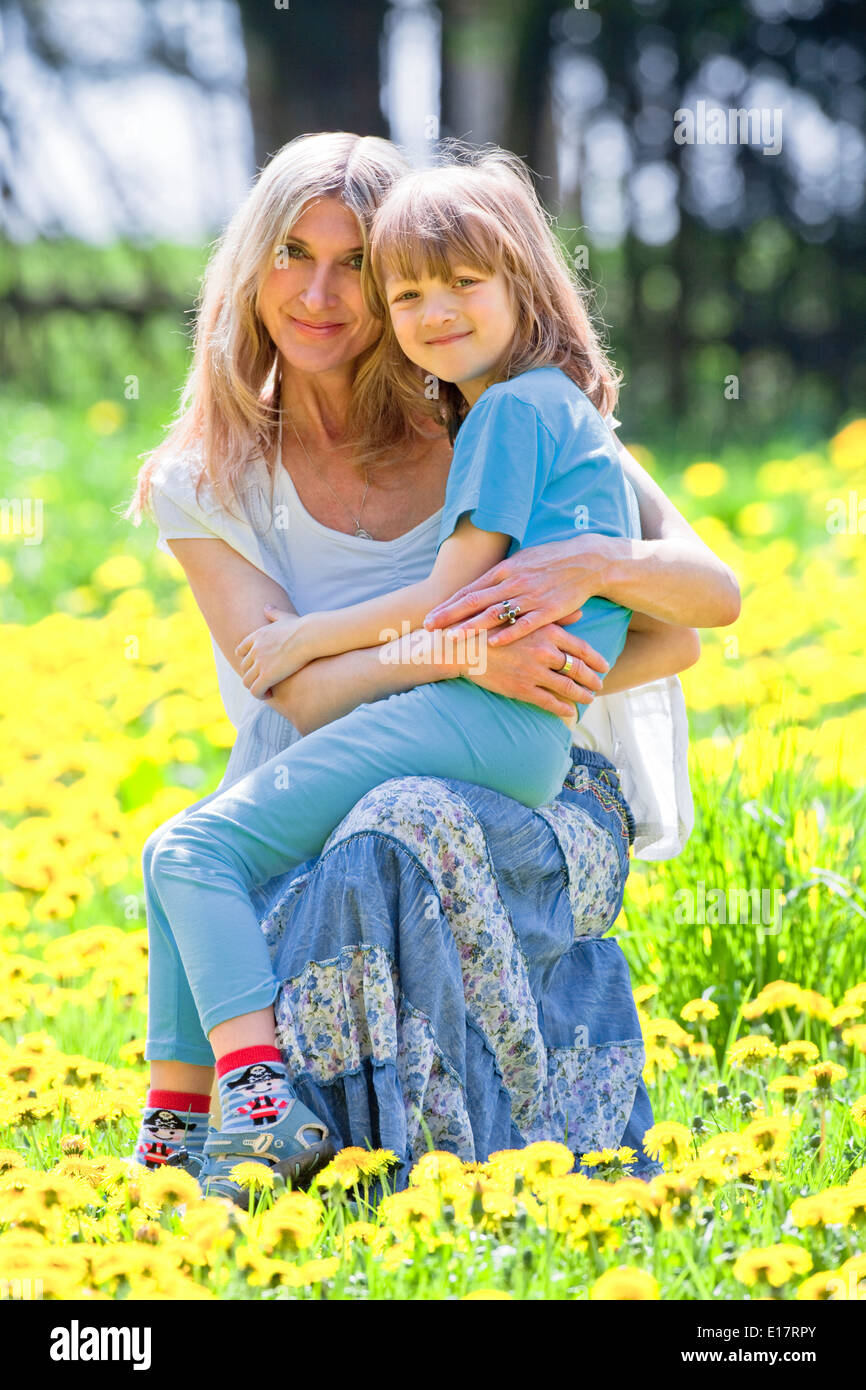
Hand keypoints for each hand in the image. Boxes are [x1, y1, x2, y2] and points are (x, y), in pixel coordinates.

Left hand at [235, 605, 312, 698]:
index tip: (258, 667)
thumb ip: (274, 613)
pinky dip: (260, 695)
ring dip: (255, 687)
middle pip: (243, 667)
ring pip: (246, 681)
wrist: (309, 636)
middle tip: (264, 681)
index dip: (247, 660)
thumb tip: (266, 606)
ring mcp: (259, 663)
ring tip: (267, 690)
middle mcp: (255, 650)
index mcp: (257, 636)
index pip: (240, 650)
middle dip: (252, 675)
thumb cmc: (303, 627)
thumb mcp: (285, 617)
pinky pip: (255, 691)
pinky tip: (270, 694)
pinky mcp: (266, 676)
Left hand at [423, 534, 612, 646]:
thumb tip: (481, 586)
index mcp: (504, 571)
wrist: (588, 561)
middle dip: (449, 615)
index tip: (430, 616)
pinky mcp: (549, 609)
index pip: (470, 590)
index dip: (448, 604)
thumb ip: (501, 575)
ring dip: (472, 626)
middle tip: (429, 627)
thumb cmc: (552, 561)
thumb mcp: (522, 562)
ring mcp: (530, 596)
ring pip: (495, 613)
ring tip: (452, 637)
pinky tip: (494, 642)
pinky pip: (526, 623)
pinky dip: (509, 632)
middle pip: (475, 601)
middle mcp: (513, 582)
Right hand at [462, 621, 608, 719]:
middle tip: (600, 684)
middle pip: (579, 669)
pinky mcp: (522, 688)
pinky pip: (550, 702)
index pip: (581, 648)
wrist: (463, 644)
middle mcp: (544, 651)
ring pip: (568, 687)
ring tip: (589, 698)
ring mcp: (534, 671)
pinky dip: (563, 708)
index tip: (605, 666)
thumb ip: (555, 616)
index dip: (596, 659)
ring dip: (582, 695)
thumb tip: (580, 614)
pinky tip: (570, 711)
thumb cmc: (493, 626)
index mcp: (547, 631)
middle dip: (593, 679)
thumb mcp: (526, 614)